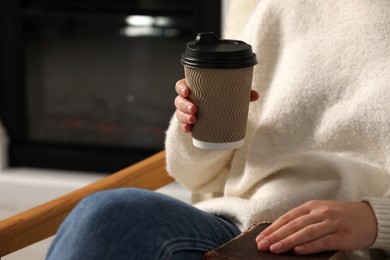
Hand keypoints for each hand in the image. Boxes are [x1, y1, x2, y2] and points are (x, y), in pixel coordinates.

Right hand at [174, 79, 258, 131]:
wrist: (222, 110)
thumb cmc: (223, 97)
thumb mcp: (231, 93)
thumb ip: (242, 92)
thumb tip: (255, 95)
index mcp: (194, 88)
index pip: (181, 86)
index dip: (181, 88)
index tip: (187, 91)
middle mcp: (188, 99)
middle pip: (179, 100)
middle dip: (184, 105)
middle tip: (194, 110)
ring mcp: (187, 111)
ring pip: (179, 113)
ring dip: (184, 117)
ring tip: (193, 120)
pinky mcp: (190, 122)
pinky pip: (183, 125)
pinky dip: (185, 127)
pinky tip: (188, 129)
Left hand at [256, 200, 376, 254]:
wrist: (370, 217)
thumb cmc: (341, 216)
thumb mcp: (320, 212)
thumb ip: (303, 220)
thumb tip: (281, 233)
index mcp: (311, 206)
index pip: (287, 217)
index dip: (272, 228)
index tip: (260, 237)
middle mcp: (319, 212)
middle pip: (293, 224)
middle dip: (275, 235)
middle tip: (262, 245)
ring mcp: (331, 223)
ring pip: (305, 232)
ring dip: (287, 241)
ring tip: (274, 249)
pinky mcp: (342, 235)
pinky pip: (322, 241)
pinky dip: (309, 246)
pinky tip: (297, 251)